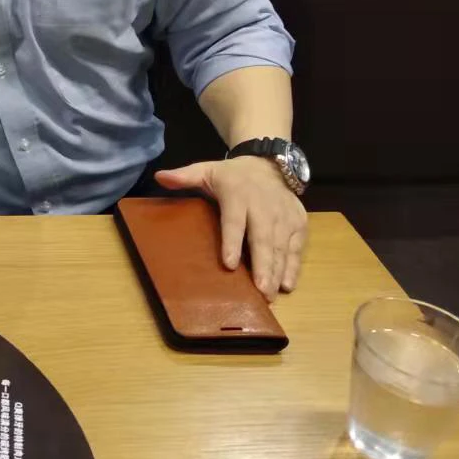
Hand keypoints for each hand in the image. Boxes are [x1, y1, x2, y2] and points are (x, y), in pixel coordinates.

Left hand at [155, 156, 307, 299]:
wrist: (268, 164)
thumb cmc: (231, 175)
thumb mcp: (206, 170)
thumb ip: (184, 176)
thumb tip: (160, 177)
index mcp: (238, 195)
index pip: (234, 221)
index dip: (232, 242)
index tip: (229, 264)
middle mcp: (264, 207)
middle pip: (263, 239)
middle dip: (263, 265)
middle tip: (261, 291)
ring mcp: (284, 216)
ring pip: (282, 246)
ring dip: (277, 271)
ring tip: (271, 294)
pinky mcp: (299, 222)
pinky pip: (297, 247)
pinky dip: (294, 266)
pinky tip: (287, 285)